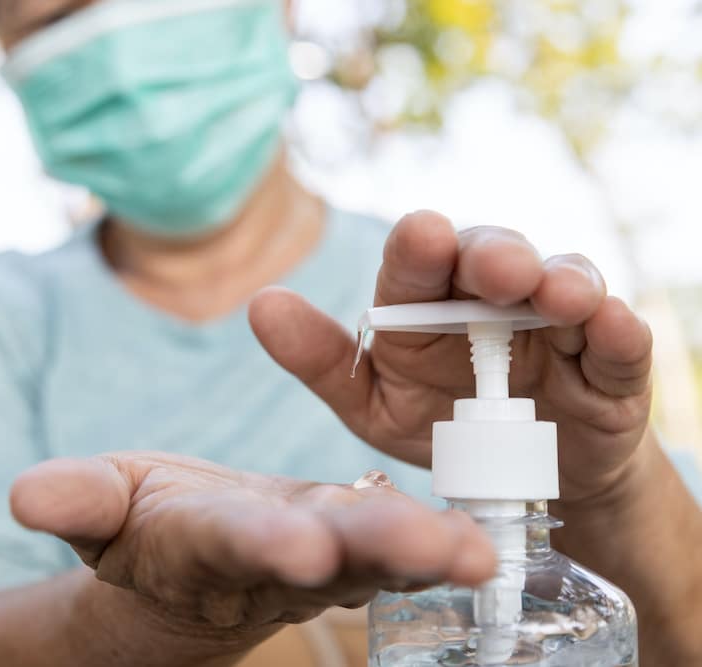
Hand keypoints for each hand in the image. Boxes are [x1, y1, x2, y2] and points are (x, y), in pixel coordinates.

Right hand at [9, 452, 494, 635]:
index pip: (234, 542)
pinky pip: (408, 542)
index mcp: (208, 542)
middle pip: (334, 554)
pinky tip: (495, 541)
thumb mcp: (104, 507)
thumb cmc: (148, 524)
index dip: (262, 543)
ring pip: (384, 551)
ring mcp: (328, 556)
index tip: (300, 546)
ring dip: (433, 550)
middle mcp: (279, 557)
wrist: (197, 554)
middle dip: (381, 550)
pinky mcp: (360, 544)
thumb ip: (77, 500)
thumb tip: (24, 495)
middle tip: (442, 551)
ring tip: (484, 553)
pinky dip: (447, 542)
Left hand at [249, 210, 652, 504]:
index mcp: (428, 304)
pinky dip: (618, 330)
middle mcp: (491, 299)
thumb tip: (261, 304)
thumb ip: (323, 360)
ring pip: (563, 284)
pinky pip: (619, 344)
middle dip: (493, 256)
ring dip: (561, 281)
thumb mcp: (373, 403)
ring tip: (554, 292)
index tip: (420, 236)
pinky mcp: (609, 367)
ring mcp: (555, 327)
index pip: (419, 265)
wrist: (516, 484)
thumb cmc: (439, 426)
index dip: (420, 249)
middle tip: (492, 268)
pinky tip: (610, 322)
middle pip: (493, 258)